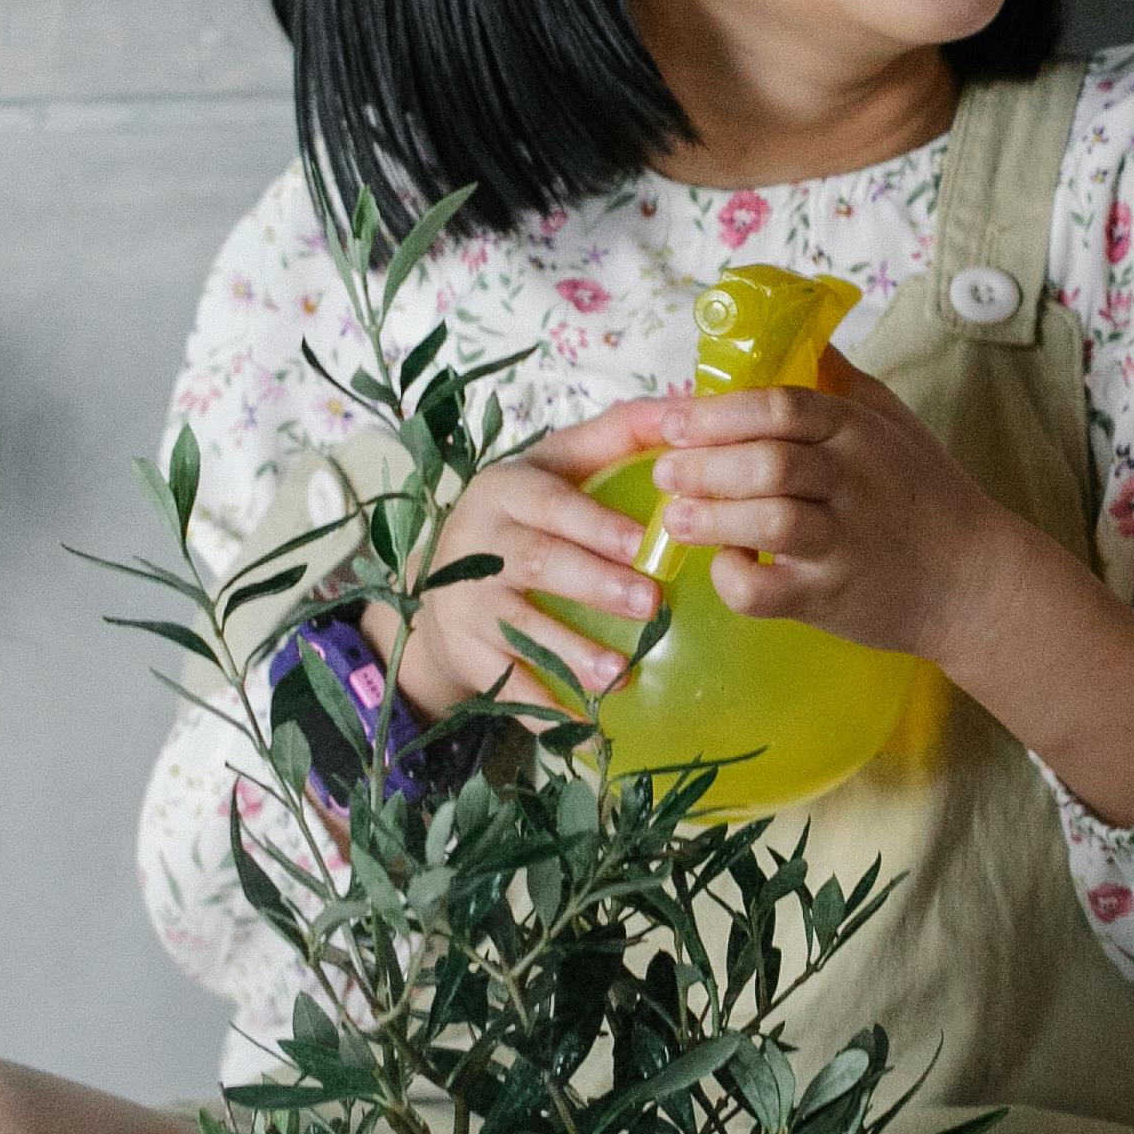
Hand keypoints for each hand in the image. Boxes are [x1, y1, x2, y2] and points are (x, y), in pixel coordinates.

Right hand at [385, 406, 679, 718]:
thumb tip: (691, 405)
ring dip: (569, 652)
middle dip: (594, 585)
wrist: (442, 585)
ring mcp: (466, 603)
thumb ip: (618, 435)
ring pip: (517, 628)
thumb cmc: (523, 515)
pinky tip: (585, 727)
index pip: (550, 502)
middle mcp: (477, 542)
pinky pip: (503, 686)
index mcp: (506, 490)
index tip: (643, 543)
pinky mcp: (467, 655)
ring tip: (619, 675)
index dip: (595, 523)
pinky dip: (542, 710)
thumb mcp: (556, 465)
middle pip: (536, 563)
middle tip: (650, 606)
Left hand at [644, 349, 1052, 667]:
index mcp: (859, 431)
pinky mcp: (832, 595)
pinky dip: (734, 578)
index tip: (674, 420)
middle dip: (703, 465)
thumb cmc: (926, 495)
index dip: (719, 413)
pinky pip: (767, 590)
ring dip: (710, 519)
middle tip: (664, 470)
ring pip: (767, 521)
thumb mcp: (893, 421)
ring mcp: (845, 541)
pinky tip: (725, 565)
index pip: (782, 407)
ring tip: (676, 517)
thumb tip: (791, 330)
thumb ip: (838, 380)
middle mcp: (854, 482)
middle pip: (767, 462)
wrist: (974, 580)